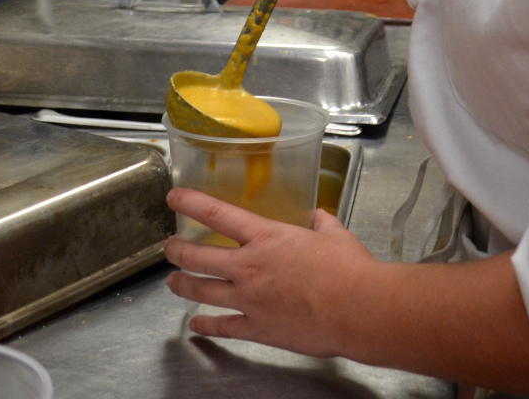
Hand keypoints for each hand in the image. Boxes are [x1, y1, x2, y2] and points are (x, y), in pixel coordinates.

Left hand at [164, 187, 377, 357]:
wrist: (359, 310)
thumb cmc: (350, 271)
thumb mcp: (333, 233)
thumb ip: (319, 222)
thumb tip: (316, 216)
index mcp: (267, 237)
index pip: (216, 214)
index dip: (190, 203)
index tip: (174, 198)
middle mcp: (250, 267)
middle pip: (197, 256)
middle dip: (177, 250)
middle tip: (169, 247)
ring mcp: (250, 300)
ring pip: (201, 291)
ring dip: (182, 285)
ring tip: (172, 282)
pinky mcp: (258, 329)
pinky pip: (223, 326)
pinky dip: (206, 326)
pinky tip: (196, 325)